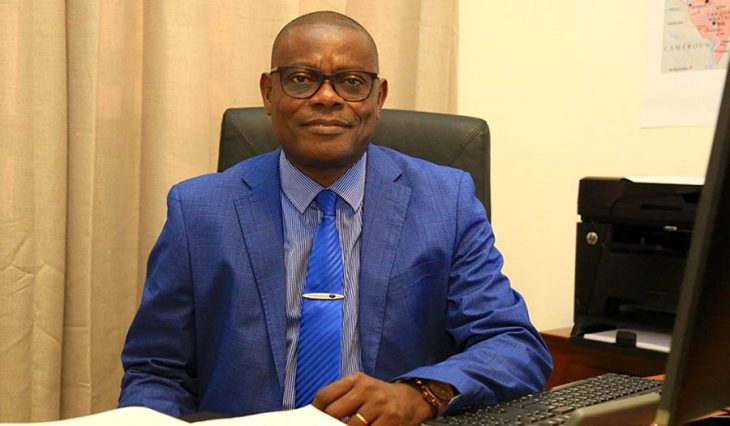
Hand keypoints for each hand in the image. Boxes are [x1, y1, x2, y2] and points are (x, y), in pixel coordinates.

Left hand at [312, 372, 433, 425]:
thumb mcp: (361, 389)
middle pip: (334, 412)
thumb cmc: (380, 398)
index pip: (325, 395)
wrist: (413, 399)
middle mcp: (367, 388)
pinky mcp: (391, 418)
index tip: (311, 421)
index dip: (315, 411)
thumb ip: (342, 398)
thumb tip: (318, 415)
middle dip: (328, 425)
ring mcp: (379, 404)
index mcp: (356, 379)